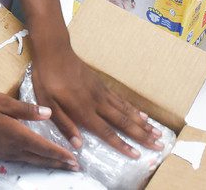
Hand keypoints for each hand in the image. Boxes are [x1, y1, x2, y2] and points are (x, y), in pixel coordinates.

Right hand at [0, 92, 78, 169]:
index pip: (44, 147)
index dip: (60, 153)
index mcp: (16, 134)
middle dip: (58, 162)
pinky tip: (34, 159)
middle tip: (74, 167)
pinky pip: (20, 160)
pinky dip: (33, 161)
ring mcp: (3, 153)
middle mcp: (12, 148)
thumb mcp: (0, 101)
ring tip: (59, 165)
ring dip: (47, 163)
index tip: (74, 159)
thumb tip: (48, 113)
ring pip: (31, 161)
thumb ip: (25, 109)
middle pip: (40, 158)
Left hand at [31, 44, 163, 155]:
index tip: (137, 155)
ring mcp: (102, 92)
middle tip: (158, 144)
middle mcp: (97, 102)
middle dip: (142, 135)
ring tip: (157, 132)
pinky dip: (134, 109)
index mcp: (83, 109)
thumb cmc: (47, 78)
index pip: (106, 131)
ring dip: (143, 123)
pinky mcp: (102, 85)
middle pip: (124, 122)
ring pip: (127, 110)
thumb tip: (78, 144)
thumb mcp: (47, 103)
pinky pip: (122, 100)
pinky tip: (142, 114)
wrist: (55, 51)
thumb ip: (63, 124)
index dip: (122, 144)